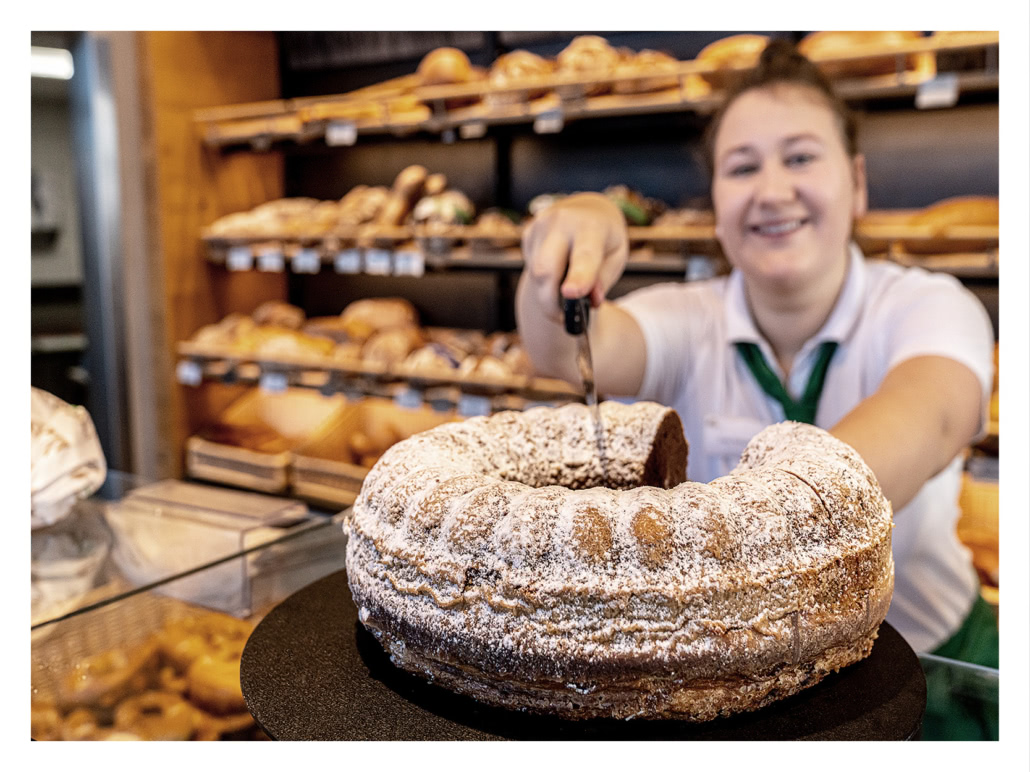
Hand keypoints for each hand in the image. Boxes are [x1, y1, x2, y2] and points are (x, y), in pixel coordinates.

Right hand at [521, 192, 628, 321]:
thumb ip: (603, 279)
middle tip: (562, 318)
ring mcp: (541, 226)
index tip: (572, 295)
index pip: (584, 255)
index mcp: (592, 226)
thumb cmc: (605, 238)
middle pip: (546, 269)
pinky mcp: (528, 233)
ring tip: (565, 295)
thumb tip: (591, 301)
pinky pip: (530, 266)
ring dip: (547, 294)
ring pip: (536, 273)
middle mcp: (563, 221)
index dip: (578, 276)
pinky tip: (557, 271)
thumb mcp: (616, 256)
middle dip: (550, 301)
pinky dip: (543, 280)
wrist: (587, 209)